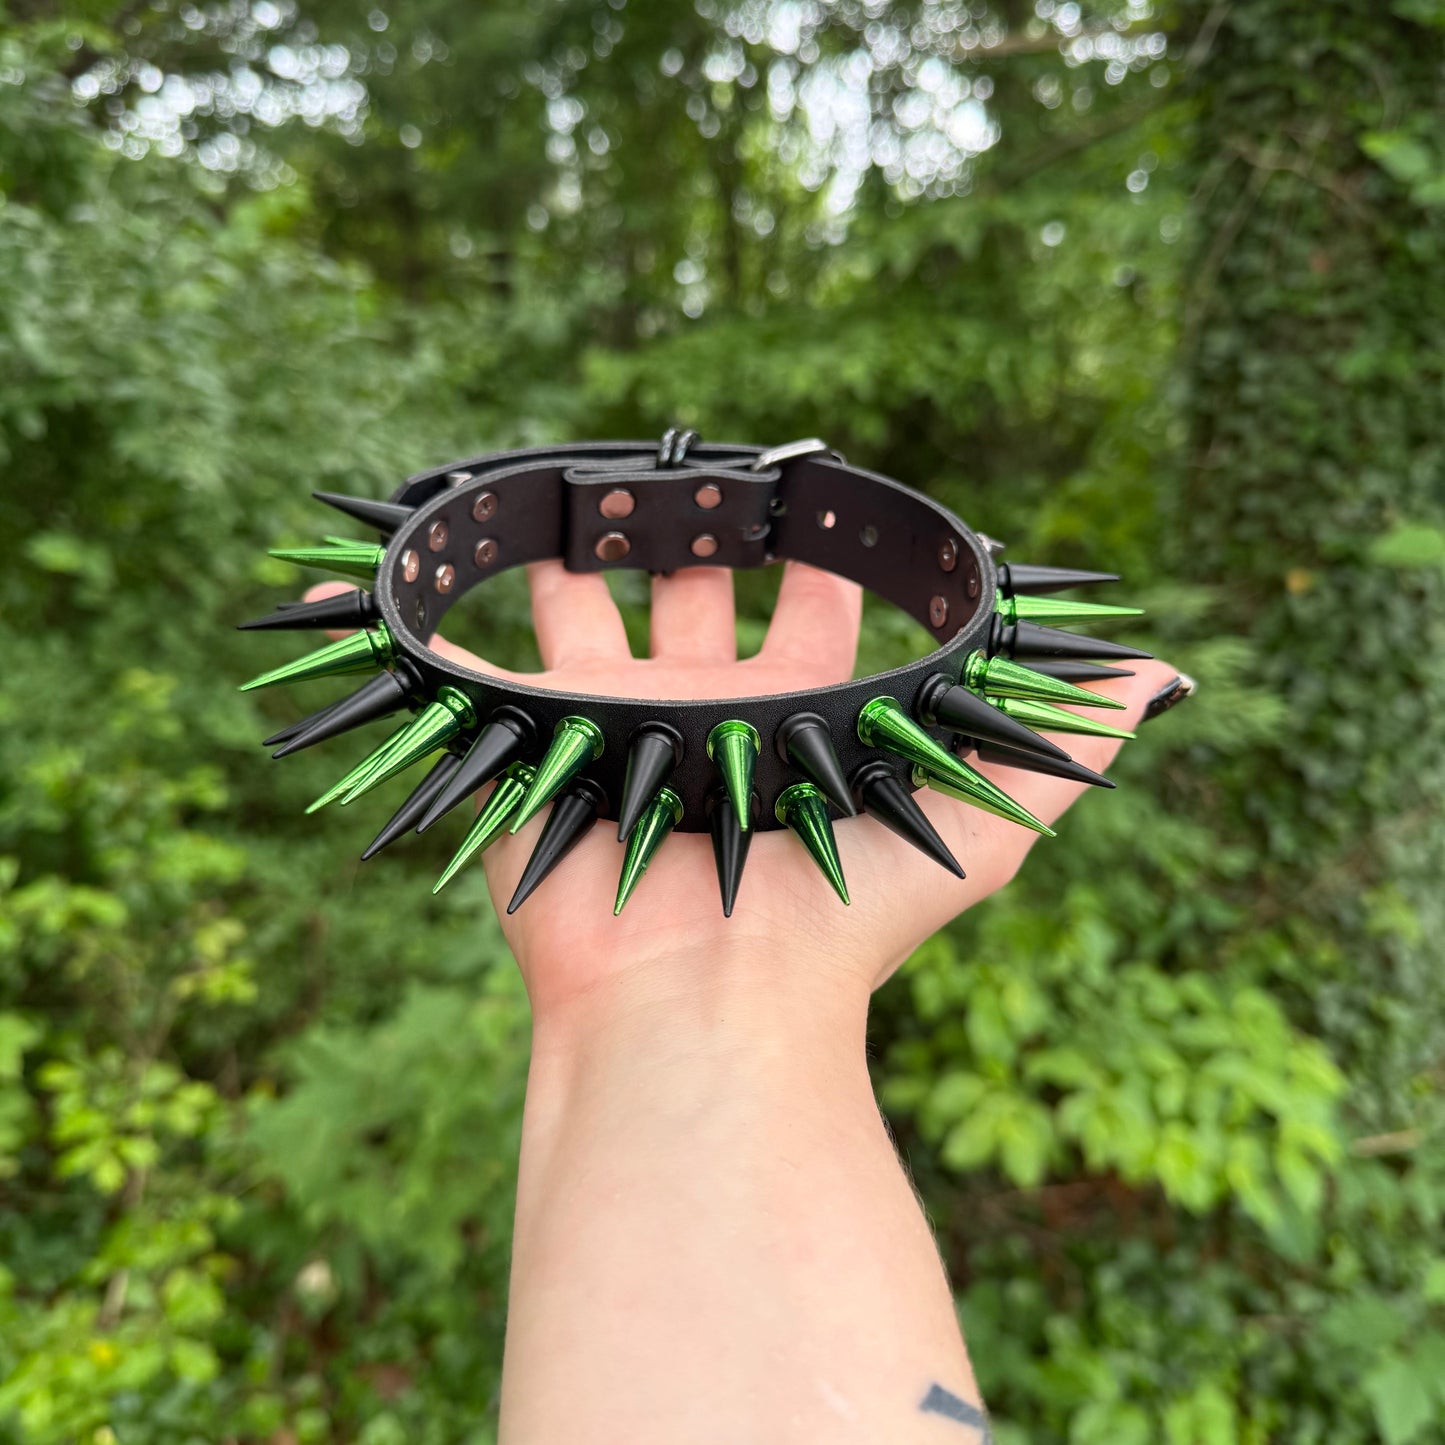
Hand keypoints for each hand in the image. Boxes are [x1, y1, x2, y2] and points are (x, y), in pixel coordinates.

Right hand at [302, 562, 1175, 1024]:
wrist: (707, 1011)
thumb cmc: (843, 922)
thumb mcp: (977, 824)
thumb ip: (1061, 748)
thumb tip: (1161, 679)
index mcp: (796, 715)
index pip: (811, 607)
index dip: (821, 548)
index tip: (822, 489)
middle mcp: (703, 714)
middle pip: (690, 594)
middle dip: (683, 528)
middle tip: (676, 462)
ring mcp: (612, 728)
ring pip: (580, 618)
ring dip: (570, 556)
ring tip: (559, 489)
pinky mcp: (533, 751)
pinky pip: (469, 678)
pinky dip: (423, 633)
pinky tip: (378, 580)